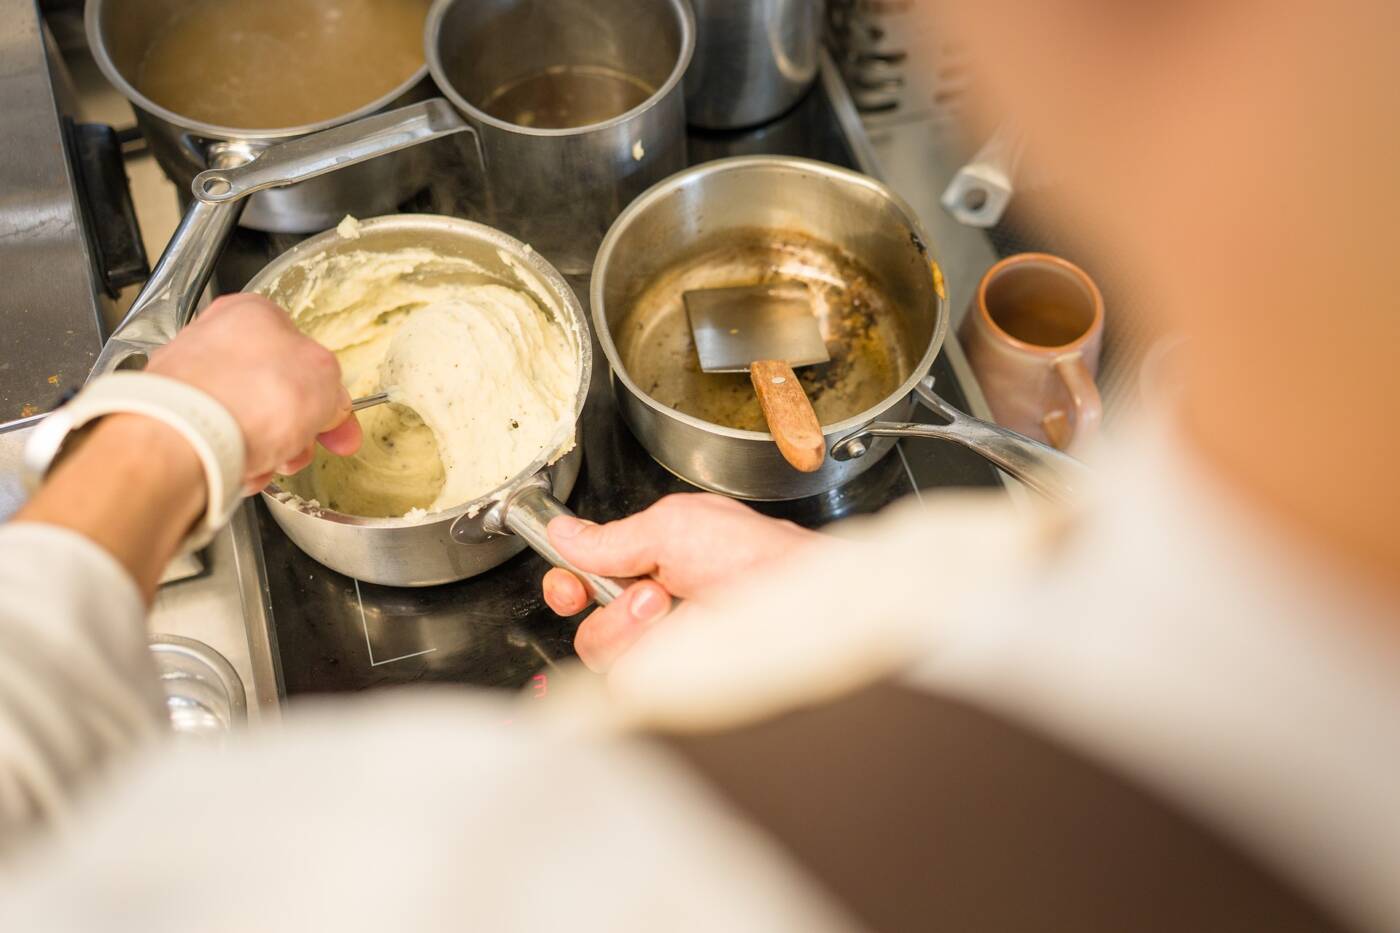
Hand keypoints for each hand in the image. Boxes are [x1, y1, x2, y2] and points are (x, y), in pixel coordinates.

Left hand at [145, 293, 360, 491]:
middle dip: (296, 427)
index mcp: (253, 313)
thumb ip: (334, 390)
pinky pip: (218, 439)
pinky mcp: (170, 416)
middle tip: (306, 448)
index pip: (302, 352)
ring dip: (269, 447)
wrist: (186, 438)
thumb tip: (331, 405)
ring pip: (246, 418)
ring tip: (271, 463)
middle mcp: (213, 338)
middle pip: (274, 389)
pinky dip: (234, 458)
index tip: (338, 422)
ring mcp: (187, 377)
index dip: (327, 393)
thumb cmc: (249, 397)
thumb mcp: (325, 381)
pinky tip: (242, 469)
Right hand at [542, 493, 819, 671]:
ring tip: (669, 603)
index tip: (569, 584)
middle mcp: (655, 612)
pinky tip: (674, 631)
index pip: (589, 584)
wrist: (795, 598)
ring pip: (600, 650)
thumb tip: (565, 531)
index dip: (568, 584)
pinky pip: (622, 678)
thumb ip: (613, 535)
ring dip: (625, 623)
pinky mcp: (670, 682)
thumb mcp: (675, 525)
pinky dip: (639, 650)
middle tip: (645, 591)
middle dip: (605, 602)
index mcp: (653, 566)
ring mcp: (664, 650)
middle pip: (587, 623)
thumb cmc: (756, 557)